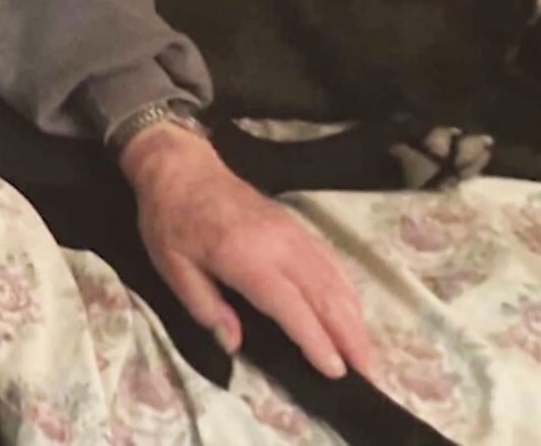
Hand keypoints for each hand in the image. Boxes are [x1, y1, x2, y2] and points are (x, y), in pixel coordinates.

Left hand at [121, 124, 374, 379]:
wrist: (181, 167)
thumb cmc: (170, 219)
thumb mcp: (171, 266)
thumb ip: (204, 306)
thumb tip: (232, 343)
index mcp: (245, 256)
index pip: (290, 305)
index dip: (315, 339)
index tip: (335, 370)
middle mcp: (279, 244)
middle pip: (326, 294)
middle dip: (350, 336)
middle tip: (370, 373)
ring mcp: (292, 232)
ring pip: (336, 278)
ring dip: (356, 317)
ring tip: (367, 353)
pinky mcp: (296, 226)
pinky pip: (332, 261)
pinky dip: (348, 290)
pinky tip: (354, 312)